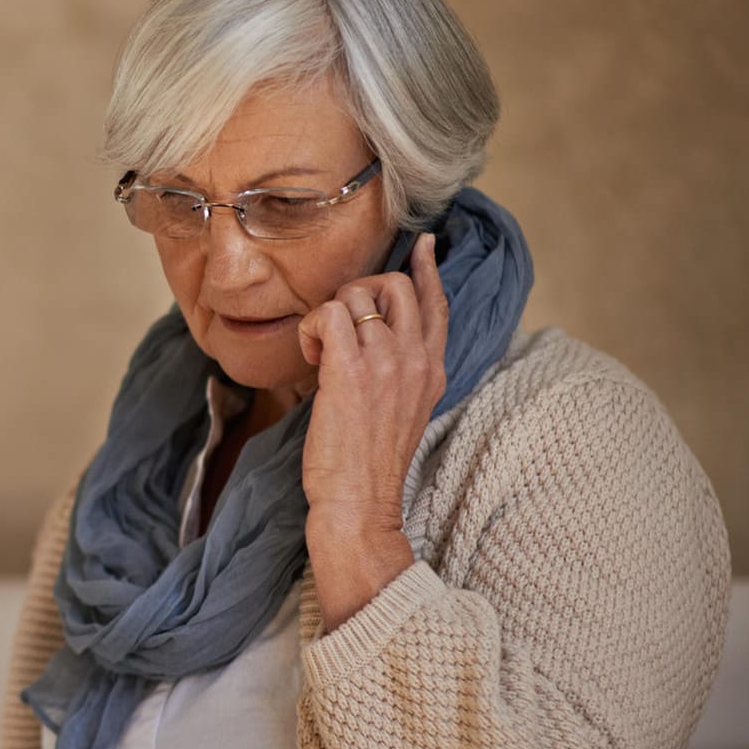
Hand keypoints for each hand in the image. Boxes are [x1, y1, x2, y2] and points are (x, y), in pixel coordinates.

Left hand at [295, 231, 448, 538]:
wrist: (359, 503)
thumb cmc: (368, 463)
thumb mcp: (402, 410)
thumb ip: (399, 372)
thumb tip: (372, 339)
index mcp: (431, 369)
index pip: (438, 303)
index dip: (428, 269)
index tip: (425, 245)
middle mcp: (415, 359)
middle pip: (396, 284)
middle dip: (360, 291)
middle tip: (338, 327)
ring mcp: (386, 361)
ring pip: (359, 291)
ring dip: (330, 312)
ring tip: (320, 350)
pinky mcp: (351, 369)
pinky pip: (329, 312)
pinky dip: (311, 328)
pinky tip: (310, 356)